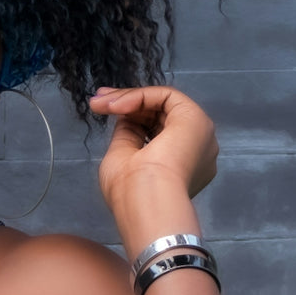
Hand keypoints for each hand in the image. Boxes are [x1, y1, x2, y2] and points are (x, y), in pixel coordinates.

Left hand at [88, 86, 218, 209]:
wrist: (146, 198)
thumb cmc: (130, 190)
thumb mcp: (123, 158)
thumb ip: (128, 136)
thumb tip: (125, 118)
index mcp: (179, 166)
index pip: (153, 130)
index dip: (127, 116)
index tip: (101, 109)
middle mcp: (193, 149)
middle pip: (159, 114)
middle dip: (125, 102)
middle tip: (98, 100)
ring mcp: (197, 134)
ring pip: (163, 103)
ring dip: (129, 97)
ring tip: (103, 102)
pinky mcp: (195, 119)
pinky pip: (167, 96)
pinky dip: (141, 96)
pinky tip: (119, 104)